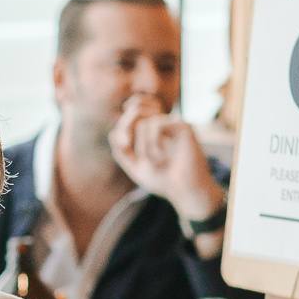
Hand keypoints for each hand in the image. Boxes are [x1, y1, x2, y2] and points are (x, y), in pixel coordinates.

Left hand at [108, 96, 223, 223]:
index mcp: (154, 129)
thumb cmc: (163, 180)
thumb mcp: (135, 167)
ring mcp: (174, 123)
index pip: (133, 110)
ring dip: (141, 144)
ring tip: (152, 160)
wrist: (185, 191)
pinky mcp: (183, 126)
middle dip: (125, 127)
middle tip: (125, 146)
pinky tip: (162, 157)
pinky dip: (152, 143)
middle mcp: (164, 122)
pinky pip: (155, 124)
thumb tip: (114, 134)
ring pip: (143, 119)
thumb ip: (122, 152)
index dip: (123, 124)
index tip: (123, 146)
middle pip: (137, 108)